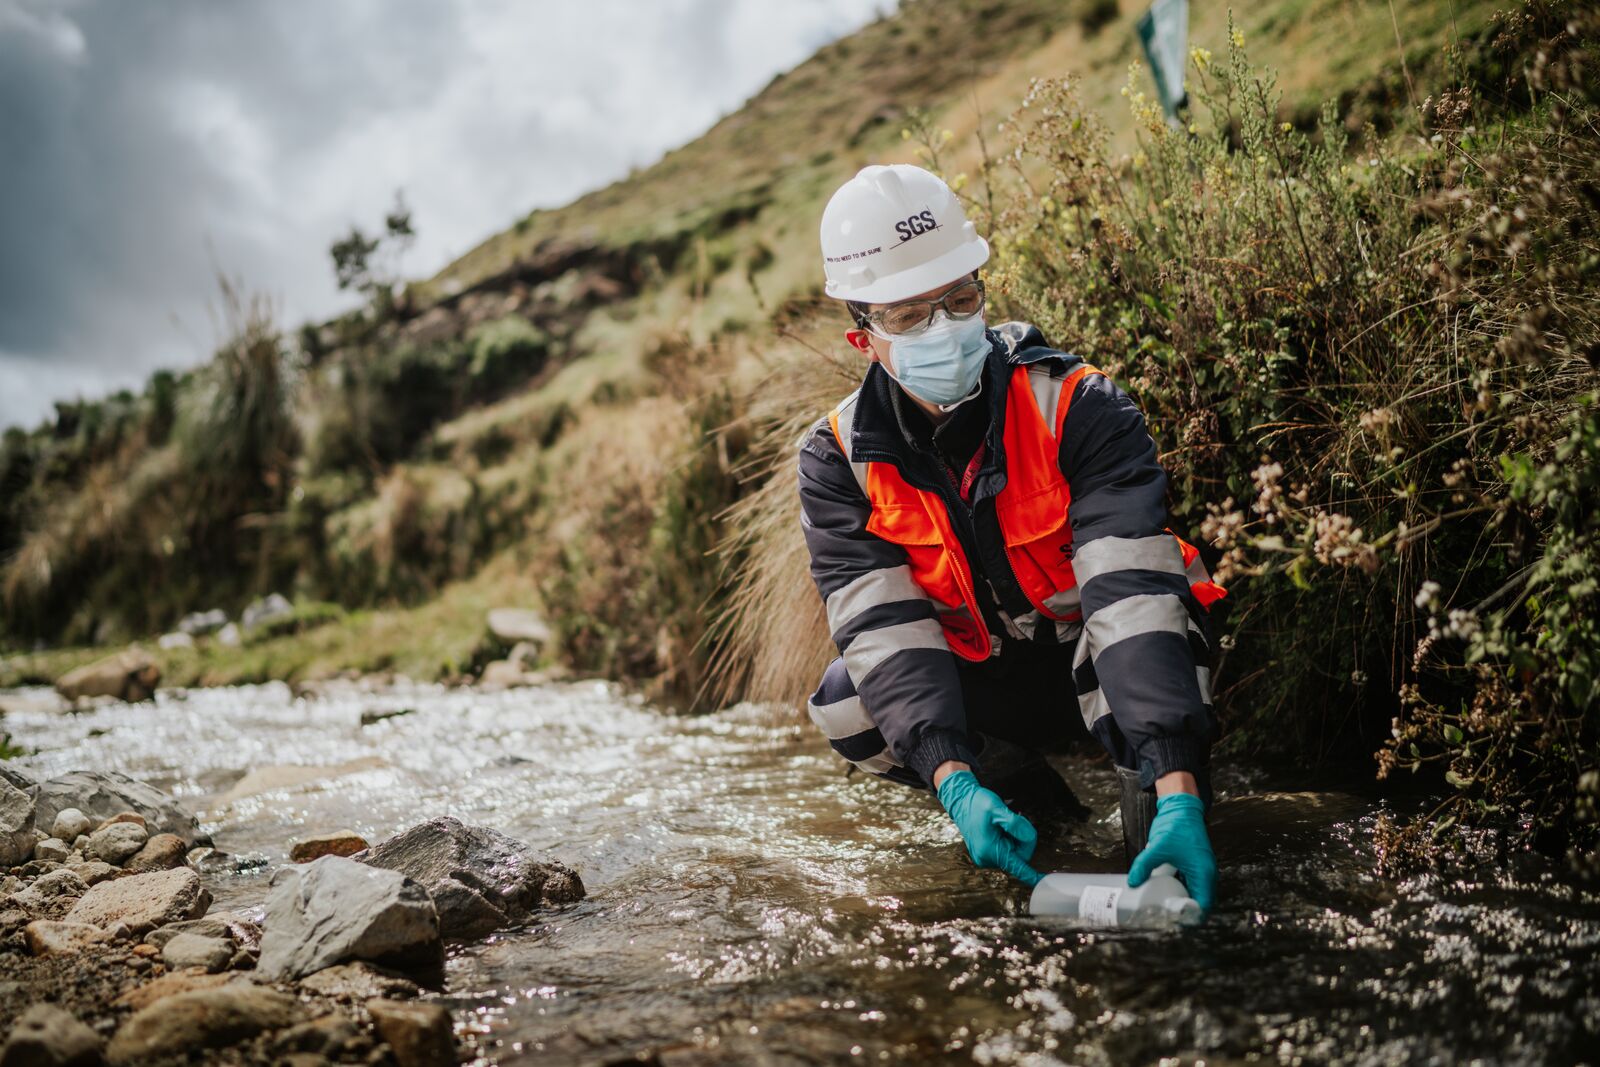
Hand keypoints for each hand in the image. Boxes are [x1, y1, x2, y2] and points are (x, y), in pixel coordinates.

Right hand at [935, 769, 1040, 885]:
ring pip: (1015, 853)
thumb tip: (1029, 837)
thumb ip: (1014, 823)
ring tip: (1003, 824)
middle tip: (1014, 821)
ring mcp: (986, 859)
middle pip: (1020, 856)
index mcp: (989, 850)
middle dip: (1022, 839)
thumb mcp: (996, 808)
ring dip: (1015, 838)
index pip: (1016, 866)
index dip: (1032, 875)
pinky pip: (1007, 851)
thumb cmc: (977, 803)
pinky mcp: (987, 856)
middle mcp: (987, 859)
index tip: (1043, 883)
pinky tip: (999, 830)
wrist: (961, 802)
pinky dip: (1009, 840)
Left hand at [1128, 792, 1214, 912]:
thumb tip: (1132, 882)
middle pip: (1199, 902)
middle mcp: (1206, 874)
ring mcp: (1201, 870)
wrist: (1181, 808)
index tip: (1175, 924)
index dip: (1191, 917)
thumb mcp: (1158, 848)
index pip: (1203, 905)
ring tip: (1163, 911)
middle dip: (1185, 913)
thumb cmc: (1176, 826)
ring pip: (1194, 893)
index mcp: (1204, 873)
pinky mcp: (1194, 865)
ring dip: (1182, 902)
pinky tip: (1164, 895)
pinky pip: (1189, 884)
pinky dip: (1180, 891)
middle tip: (1166, 920)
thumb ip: (1144, 865)